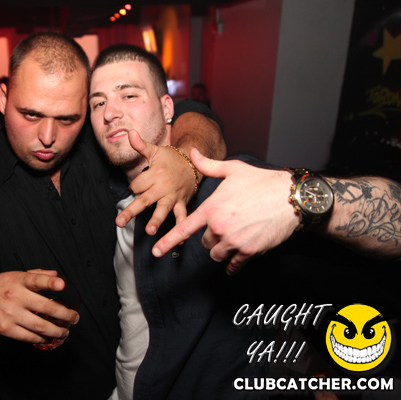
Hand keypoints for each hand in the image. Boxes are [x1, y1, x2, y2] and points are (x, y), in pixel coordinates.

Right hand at [0, 270, 79, 344]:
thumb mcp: (14, 275)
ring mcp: (10, 314)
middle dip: (65, 315)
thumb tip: (55, 275)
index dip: (50, 282)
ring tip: (65, 332)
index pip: (36, 279)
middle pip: (46, 308)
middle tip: (74, 318)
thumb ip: (36, 275)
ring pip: (40, 326)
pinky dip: (42, 339)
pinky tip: (49, 338)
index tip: (61, 284)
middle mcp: (15, 296)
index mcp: (18, 280)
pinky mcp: (5, 328)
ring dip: (57, 331)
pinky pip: (28, 337)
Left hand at [116, 130, 195, 234]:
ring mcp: (173, 197)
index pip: (136, 186)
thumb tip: (129, 132)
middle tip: (119, 222)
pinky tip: (178, 241)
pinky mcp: (182, 203)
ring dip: (156, 221)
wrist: (193, 164)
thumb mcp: (155, 150)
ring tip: (149, 231)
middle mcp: (163, 187)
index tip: (137, 186)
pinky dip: (181, 228)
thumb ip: (141, 145)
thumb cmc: (170, 159)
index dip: (133, 186)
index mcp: (155, 174)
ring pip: (163, 210)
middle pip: (144, 200)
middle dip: (131, 211)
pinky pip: (182, 216)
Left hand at [152, 149, 299, 274]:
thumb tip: (192, 153)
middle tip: (227, 224)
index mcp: (212, 208)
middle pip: (204, 241)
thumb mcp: (233, 170)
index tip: (156, 251)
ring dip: (221, 248)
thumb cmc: (262, 182)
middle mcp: (220, 227)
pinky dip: (233, 264)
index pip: (184, 228)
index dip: (168, 240)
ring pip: (217, 253)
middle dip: (211, 235)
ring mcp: (234, 241)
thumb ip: (209, 166)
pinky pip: (234, 264)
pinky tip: (236, 260)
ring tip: (235, 235)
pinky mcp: (249, 251)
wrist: (291, 198)